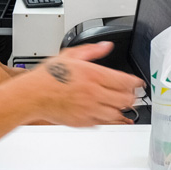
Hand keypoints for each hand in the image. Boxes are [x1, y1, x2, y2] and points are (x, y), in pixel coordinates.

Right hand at [29, 42, 143, 126]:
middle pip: (125, 99)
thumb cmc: (48, 77)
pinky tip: (109, 113)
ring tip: (121, 103)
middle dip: (131, 96)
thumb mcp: (70, 56)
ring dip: (122, 109)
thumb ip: (91, 50)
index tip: (137, 82)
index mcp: (92, 75)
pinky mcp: (83, 122)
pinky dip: (110, 119)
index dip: (135, 82)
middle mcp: (93, 94)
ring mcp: (89, 110)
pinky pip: (104, 123)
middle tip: (131, 93)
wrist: (33, 96)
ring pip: (117, 114)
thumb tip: (106, 46)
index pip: (124, 81)